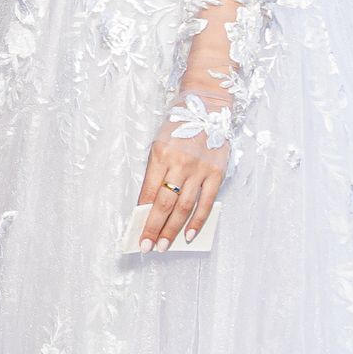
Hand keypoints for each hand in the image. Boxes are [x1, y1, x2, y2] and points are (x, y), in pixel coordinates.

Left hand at [136, 102, 228, 251]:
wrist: (206, 106)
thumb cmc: (178, 126)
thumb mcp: (159, 143)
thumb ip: (155, 172)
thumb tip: (148, 204)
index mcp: (160, 154)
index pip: (149, 191)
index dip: (142, 214)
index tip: (136, 232)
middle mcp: (180, 163)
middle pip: (165, 203)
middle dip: (154, 227)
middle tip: (146, 247)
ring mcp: (199, 169)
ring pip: (184, 207)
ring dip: (174, 229)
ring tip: (164, 246)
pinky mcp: (217, 173)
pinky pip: (207, 203)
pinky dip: (198, 221)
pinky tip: (190, 235)